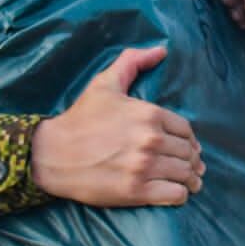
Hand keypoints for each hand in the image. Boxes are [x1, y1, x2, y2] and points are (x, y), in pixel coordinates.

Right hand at [30, 46, 203, 206]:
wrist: (52, 153)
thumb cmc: (80, 118)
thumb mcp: (105, 84)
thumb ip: (132, 62)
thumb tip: (161, 51)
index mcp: (150, 114)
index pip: (186, 130)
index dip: (190, 140)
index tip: (189, 147)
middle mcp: (151, 140)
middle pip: (188, 153)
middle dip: (192, 160)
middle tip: (192, 167)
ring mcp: (144, 167)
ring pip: (185, 174)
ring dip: (191, 180)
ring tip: (190, 182)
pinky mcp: (136, 191)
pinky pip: (174, 195)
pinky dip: (180, 195)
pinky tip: (177, 193)